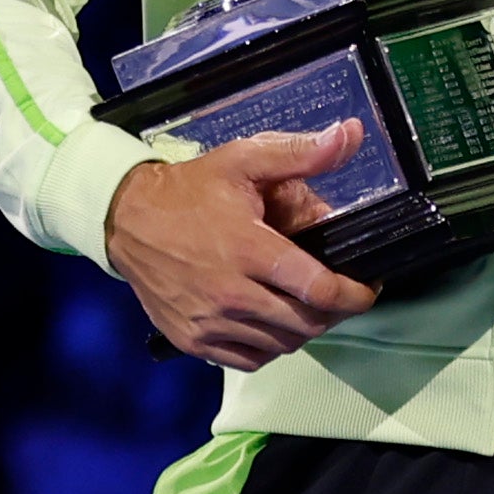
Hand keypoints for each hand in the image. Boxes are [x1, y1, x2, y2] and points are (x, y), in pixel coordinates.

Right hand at [105, 121, 379, 370]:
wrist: (127, 220)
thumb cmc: (191, 190)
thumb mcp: (243, 160)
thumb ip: (300, 153)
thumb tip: (350, 135)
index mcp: (248, 249)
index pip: (318, 289)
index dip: (354, 294)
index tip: (367, 286)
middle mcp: (231, 294)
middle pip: (305, 323)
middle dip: (334, 311)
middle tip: (339, 293)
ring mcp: (210, 323)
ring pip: (281, 345)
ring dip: (303, 328)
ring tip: (305, 303)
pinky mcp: (193, 341)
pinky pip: (251, 359)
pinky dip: (271, 346)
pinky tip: (271, 321)